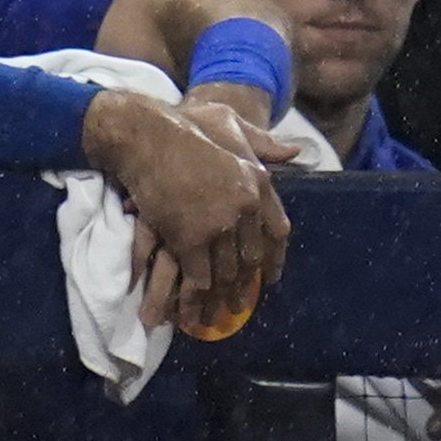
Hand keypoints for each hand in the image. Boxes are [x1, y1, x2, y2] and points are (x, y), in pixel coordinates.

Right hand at [84, 84, 290, 339]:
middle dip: (243, 285)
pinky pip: (198, 274)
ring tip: (217, 315)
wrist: (144, 134)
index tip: (269, 278)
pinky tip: (192, 305)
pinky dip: (195, 293)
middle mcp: (244, 206)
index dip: (274, 259)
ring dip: (221, 297)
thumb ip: (263, 142)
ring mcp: (217, 224)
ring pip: (225, 271)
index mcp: (258, 182)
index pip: (277, 230)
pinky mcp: (188, 237)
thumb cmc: (183, 126)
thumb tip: (297, 153)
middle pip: (250, 257)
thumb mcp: (231, 124)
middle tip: (238, 305)